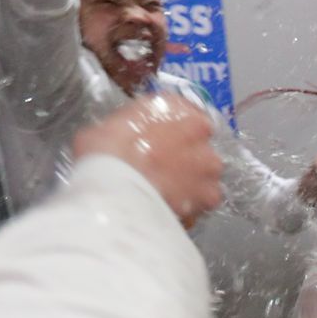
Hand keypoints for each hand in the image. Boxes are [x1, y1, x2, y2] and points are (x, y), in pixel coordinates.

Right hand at [72, 95, 222, 227]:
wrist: (115, 188)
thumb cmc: (105, 151)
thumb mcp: (109, 125)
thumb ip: (130, 128)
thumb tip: (125, 139)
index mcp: (177, 107)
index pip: (184, 116)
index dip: (173, 133)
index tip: (161, 145)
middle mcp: (202, 131)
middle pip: (197, 145)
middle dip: (185, 158)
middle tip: (162, 172)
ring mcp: (210, 164)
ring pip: (205, 173)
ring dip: (191, 182)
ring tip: (167, 195)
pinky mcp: (211, 195)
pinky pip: (203, 201)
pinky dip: (191, 206)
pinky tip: (171, 210)